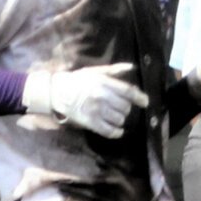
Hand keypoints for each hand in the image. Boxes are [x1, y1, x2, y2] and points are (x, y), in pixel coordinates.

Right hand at [23, 63, 148, 138]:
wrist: (56, 92)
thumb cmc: (77, 80)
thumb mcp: (95, 72)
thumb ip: (114, 70)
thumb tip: (132, 67)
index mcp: (104, 82)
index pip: (129, 92)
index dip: (140, 98)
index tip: (145, 102)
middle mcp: (102, 96)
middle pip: (126, 107)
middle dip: (126, 108)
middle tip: (121, 107)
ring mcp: (96, 110)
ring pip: (120, 119)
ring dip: (120, 119)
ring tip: (115, 116)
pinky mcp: (90, 122)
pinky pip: (109, 131)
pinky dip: (116, 132)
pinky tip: (118, 130)